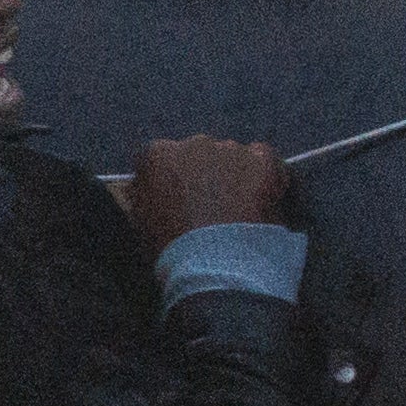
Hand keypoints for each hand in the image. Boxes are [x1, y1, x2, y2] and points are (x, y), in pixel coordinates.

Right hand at [117, 136, 294, 245]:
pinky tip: (261, 200)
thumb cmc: (171, 248)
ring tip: (239, 210)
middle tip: (212, 207)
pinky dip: (265, 175)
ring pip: (233, 156)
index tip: (180, 200)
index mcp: (157, 155)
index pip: (163, 160)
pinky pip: (264, 160)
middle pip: (200, 154)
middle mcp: (193, 143)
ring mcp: (231, 149)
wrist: (214, 263)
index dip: (173, 181)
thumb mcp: (141, 221)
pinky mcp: (263, 159)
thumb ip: (145, 195)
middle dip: (205, 175)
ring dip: (235, 175)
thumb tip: (149, 188)